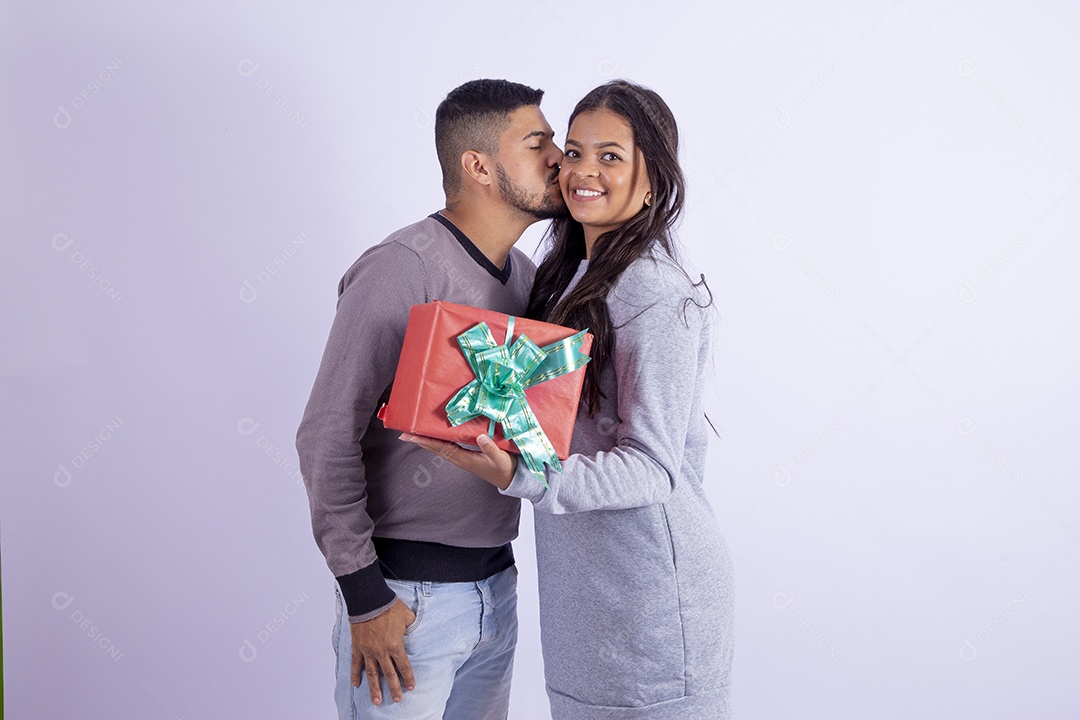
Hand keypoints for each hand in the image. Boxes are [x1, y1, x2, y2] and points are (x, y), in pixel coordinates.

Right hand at [351, 598, 416, 703]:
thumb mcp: (407, 615)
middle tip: (397, 699)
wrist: (369, 601)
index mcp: (395, 645)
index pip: (404, 666)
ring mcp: (368, 651)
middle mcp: (382, 652)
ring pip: (372, 674)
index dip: (408, 678)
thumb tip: (413, 627)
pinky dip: (355, 674)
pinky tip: (355, 684)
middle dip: (394, 688)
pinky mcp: (357, 647)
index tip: (410, 687)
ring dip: (374, 688)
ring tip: (376, 701)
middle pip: (389, 674)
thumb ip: (411, 624)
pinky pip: (356, 664)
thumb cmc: (388, 607)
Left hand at [400, 433, 516, 490]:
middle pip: (435, 449)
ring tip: (415, 434)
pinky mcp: (466, 456)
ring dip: (427, 442)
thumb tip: (479, 437)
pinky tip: (436, 437)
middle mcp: (460, 459)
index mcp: (465, 459)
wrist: (510, 478)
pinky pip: (448, 448)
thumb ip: (489, 447)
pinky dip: (438, 442)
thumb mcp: (499, 458)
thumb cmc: (504, 468)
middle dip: (420, 441)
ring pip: (440, 449)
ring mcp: (462, 459)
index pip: (441, 448)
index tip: (411, 436)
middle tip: (404, 434)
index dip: (426, 441)